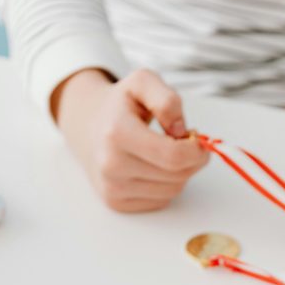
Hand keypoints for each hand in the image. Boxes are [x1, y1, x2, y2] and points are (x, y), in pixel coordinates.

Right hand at [52, 68, 208, 211]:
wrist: (86, 126)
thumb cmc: (120, 104)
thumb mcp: (143, 82)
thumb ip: (167, 99)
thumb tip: (181, 131)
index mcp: (117, 133)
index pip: (174, 156)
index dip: (196, 150)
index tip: (198, 139)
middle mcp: (111, 165)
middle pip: (177, 175)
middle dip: (192, 160)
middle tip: (185, 143)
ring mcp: (112, 188)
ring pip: (173, 190)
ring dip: (181, 173)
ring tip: (167, 152)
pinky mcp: (116, 203)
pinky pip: (161, 200)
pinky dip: (167, 185)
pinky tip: (155, 167)